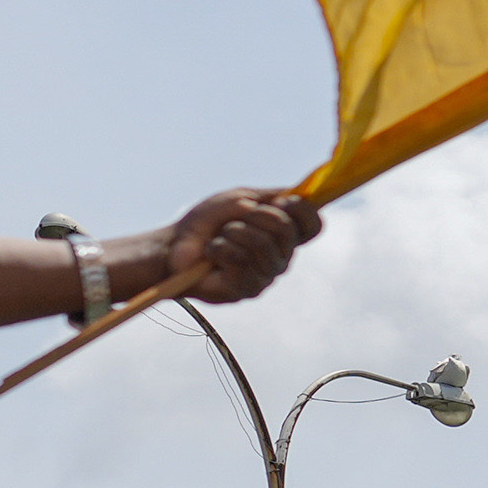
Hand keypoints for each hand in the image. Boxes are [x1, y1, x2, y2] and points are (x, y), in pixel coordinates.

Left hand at [158, 186, 322, 303]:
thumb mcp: (236, 199)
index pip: (313, 226)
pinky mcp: (247, 289)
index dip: (303, 211)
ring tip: (219, 236)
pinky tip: (211, 253)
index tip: (282, 201)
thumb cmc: (206, 223)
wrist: (174, 246)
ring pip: (262, 245)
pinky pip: (241, 261)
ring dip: (233, 232)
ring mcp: (266, 275)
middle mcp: (280, 256)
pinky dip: (220, 249)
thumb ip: (265, 198)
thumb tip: (289, 199)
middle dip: (256, 216)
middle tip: (233, 219)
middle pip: (287, 231)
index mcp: (282, 234)